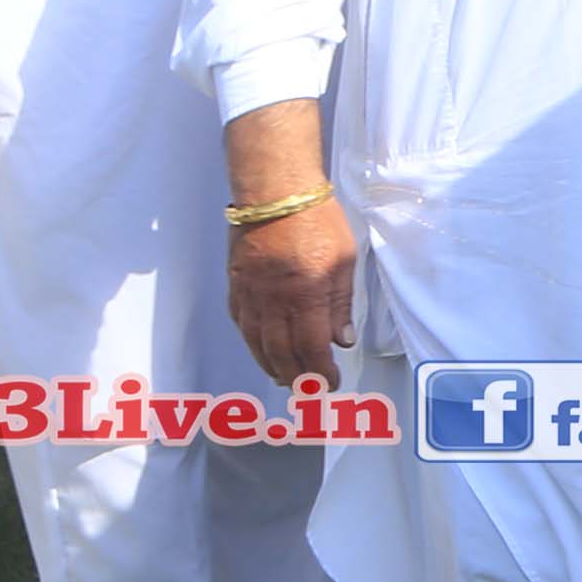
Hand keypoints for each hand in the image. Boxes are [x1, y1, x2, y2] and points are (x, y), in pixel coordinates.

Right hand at [229, 195, 357, 393]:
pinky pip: (241, 323)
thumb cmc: (315, 218)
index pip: (311, 349)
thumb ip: (341, 303)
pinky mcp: (236, 283)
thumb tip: (342, 340)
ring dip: (271, 366)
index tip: (331, 383)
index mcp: (306, 295)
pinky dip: (251, 342)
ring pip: (256, 343)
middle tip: (308, 391)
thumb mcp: (345, 259)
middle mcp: (274, 301)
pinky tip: (261, 349)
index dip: (320, 373)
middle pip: (281, 354)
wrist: (274, 190)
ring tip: (285, 378)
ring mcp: (251, 294)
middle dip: (297, 378)